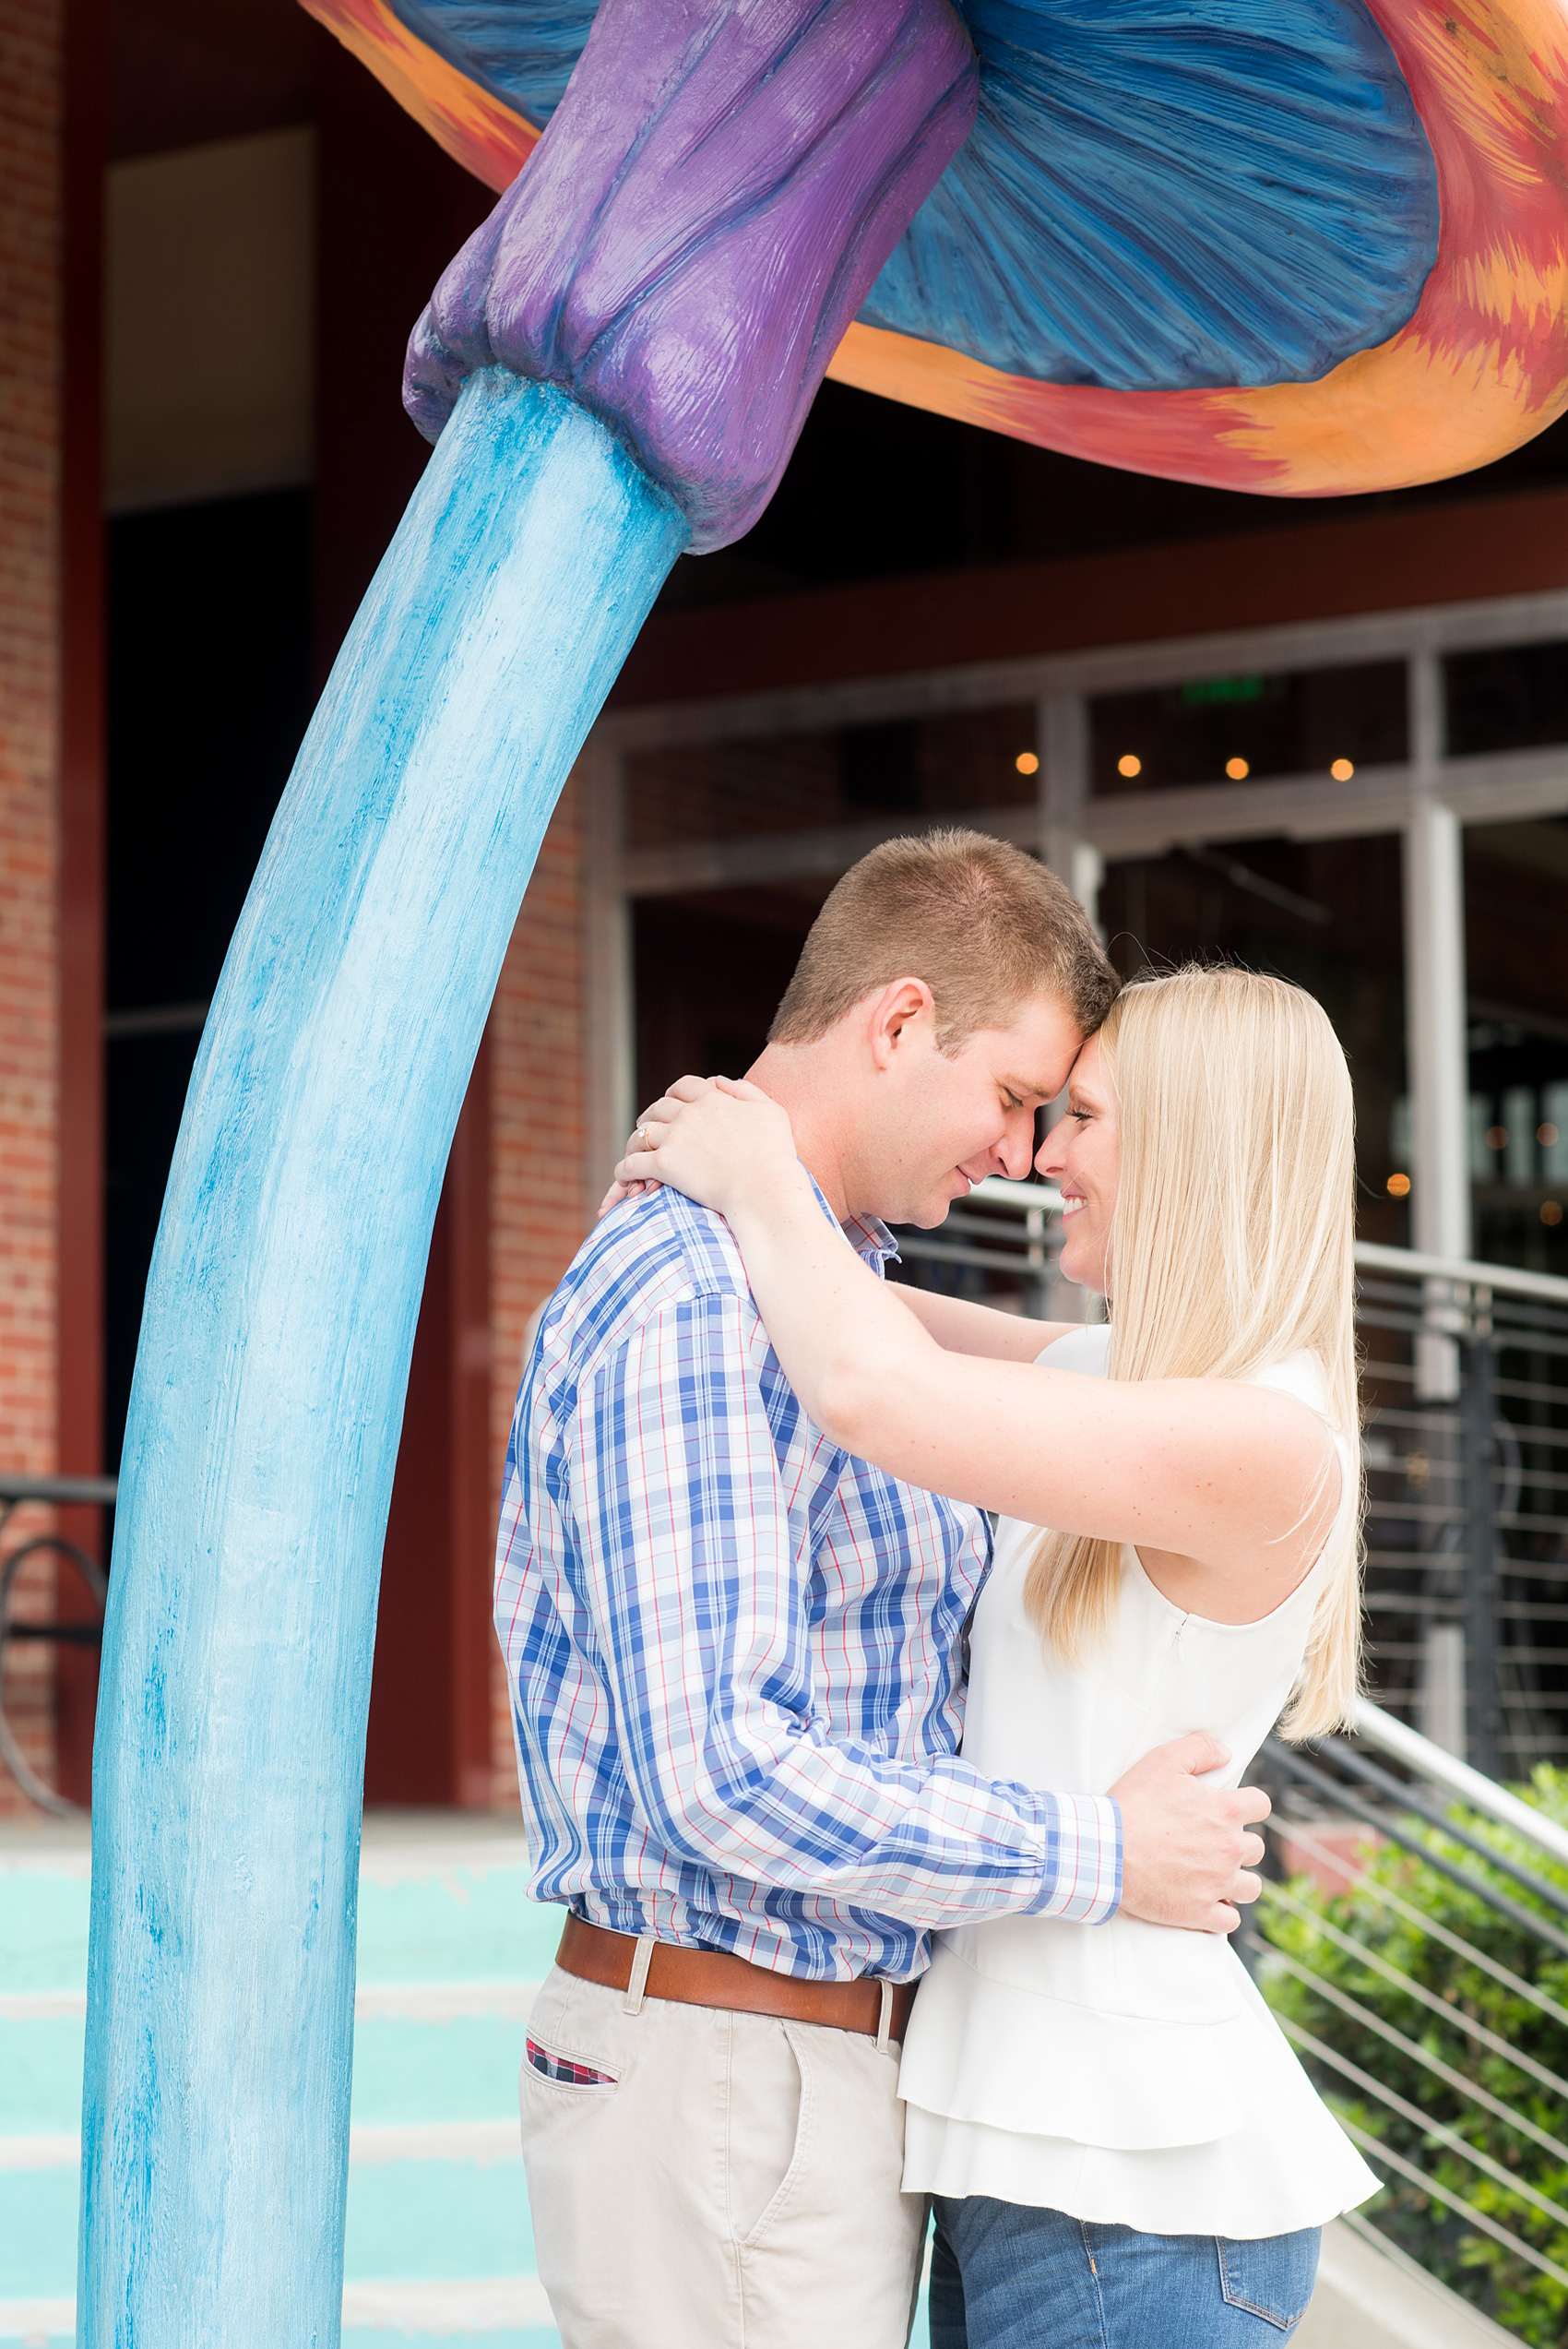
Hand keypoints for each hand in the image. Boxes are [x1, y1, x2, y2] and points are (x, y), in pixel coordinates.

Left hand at [610, 1074, 797, 1217]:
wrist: (764, 1189)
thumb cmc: (775, 1154)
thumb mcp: (770, 1111)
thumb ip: (745, 1090)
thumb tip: (718, 1080)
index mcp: (712, 1099)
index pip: (684, 1086)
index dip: (675, 1093)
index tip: (672, 1102)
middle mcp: (689, 1114)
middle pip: (659, 1107)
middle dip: (652, 1115)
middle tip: (650, 1126)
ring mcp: (674, 1138)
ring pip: (642, 1133)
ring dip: (636, 1141)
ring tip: (636, 1151)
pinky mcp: (664, 1165)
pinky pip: (632, 1164)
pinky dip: (625, 1170)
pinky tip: (627, 1177)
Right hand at [1110, 1732, 1268, 1935]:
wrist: (1105, 1850)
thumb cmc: (1132, 1804)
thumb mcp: (1163, 1760)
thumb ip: (1200, 1749)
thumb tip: (1226, 1752)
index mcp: (1226, 1811)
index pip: (1261, 1806)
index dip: (1247, 1805)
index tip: (1232, 1809)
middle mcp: (1229, 1849)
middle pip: (1256, 1848)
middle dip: (1239, 1844)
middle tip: (1214, 1842)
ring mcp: (1217, 1884)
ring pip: (1251, 1888)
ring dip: (1238, 1881)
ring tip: (1217, 1876)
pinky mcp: (1200, 1912)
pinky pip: (1230, 1920)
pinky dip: (1222, 1913)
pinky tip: (1208, 1902)